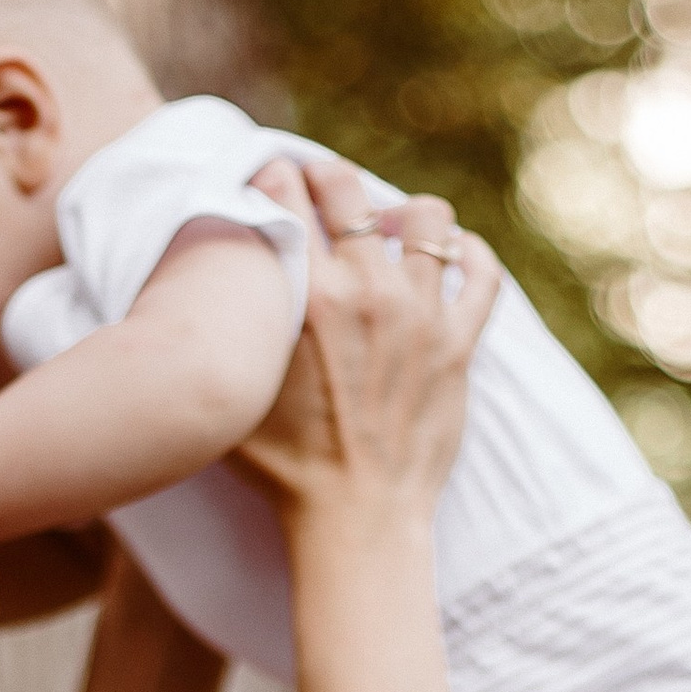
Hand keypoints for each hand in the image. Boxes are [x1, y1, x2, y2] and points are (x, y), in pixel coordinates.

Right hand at [233, 166, 497, 528]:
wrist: (356, 515)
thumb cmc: (285, 465)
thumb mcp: (238, 388)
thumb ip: (232, 327)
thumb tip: (209, 288)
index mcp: (303, 298)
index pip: (284, 196)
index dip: (275, 176)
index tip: (275, 178)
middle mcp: (363, 293)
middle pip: (348, 191)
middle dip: (330, 178)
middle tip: (326, 190)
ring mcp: (418, 315)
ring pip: (427, 217)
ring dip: (408, 214)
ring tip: (396, 229)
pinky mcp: (458, 343)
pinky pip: (481, 272)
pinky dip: (469, 254)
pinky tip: (452, 256)